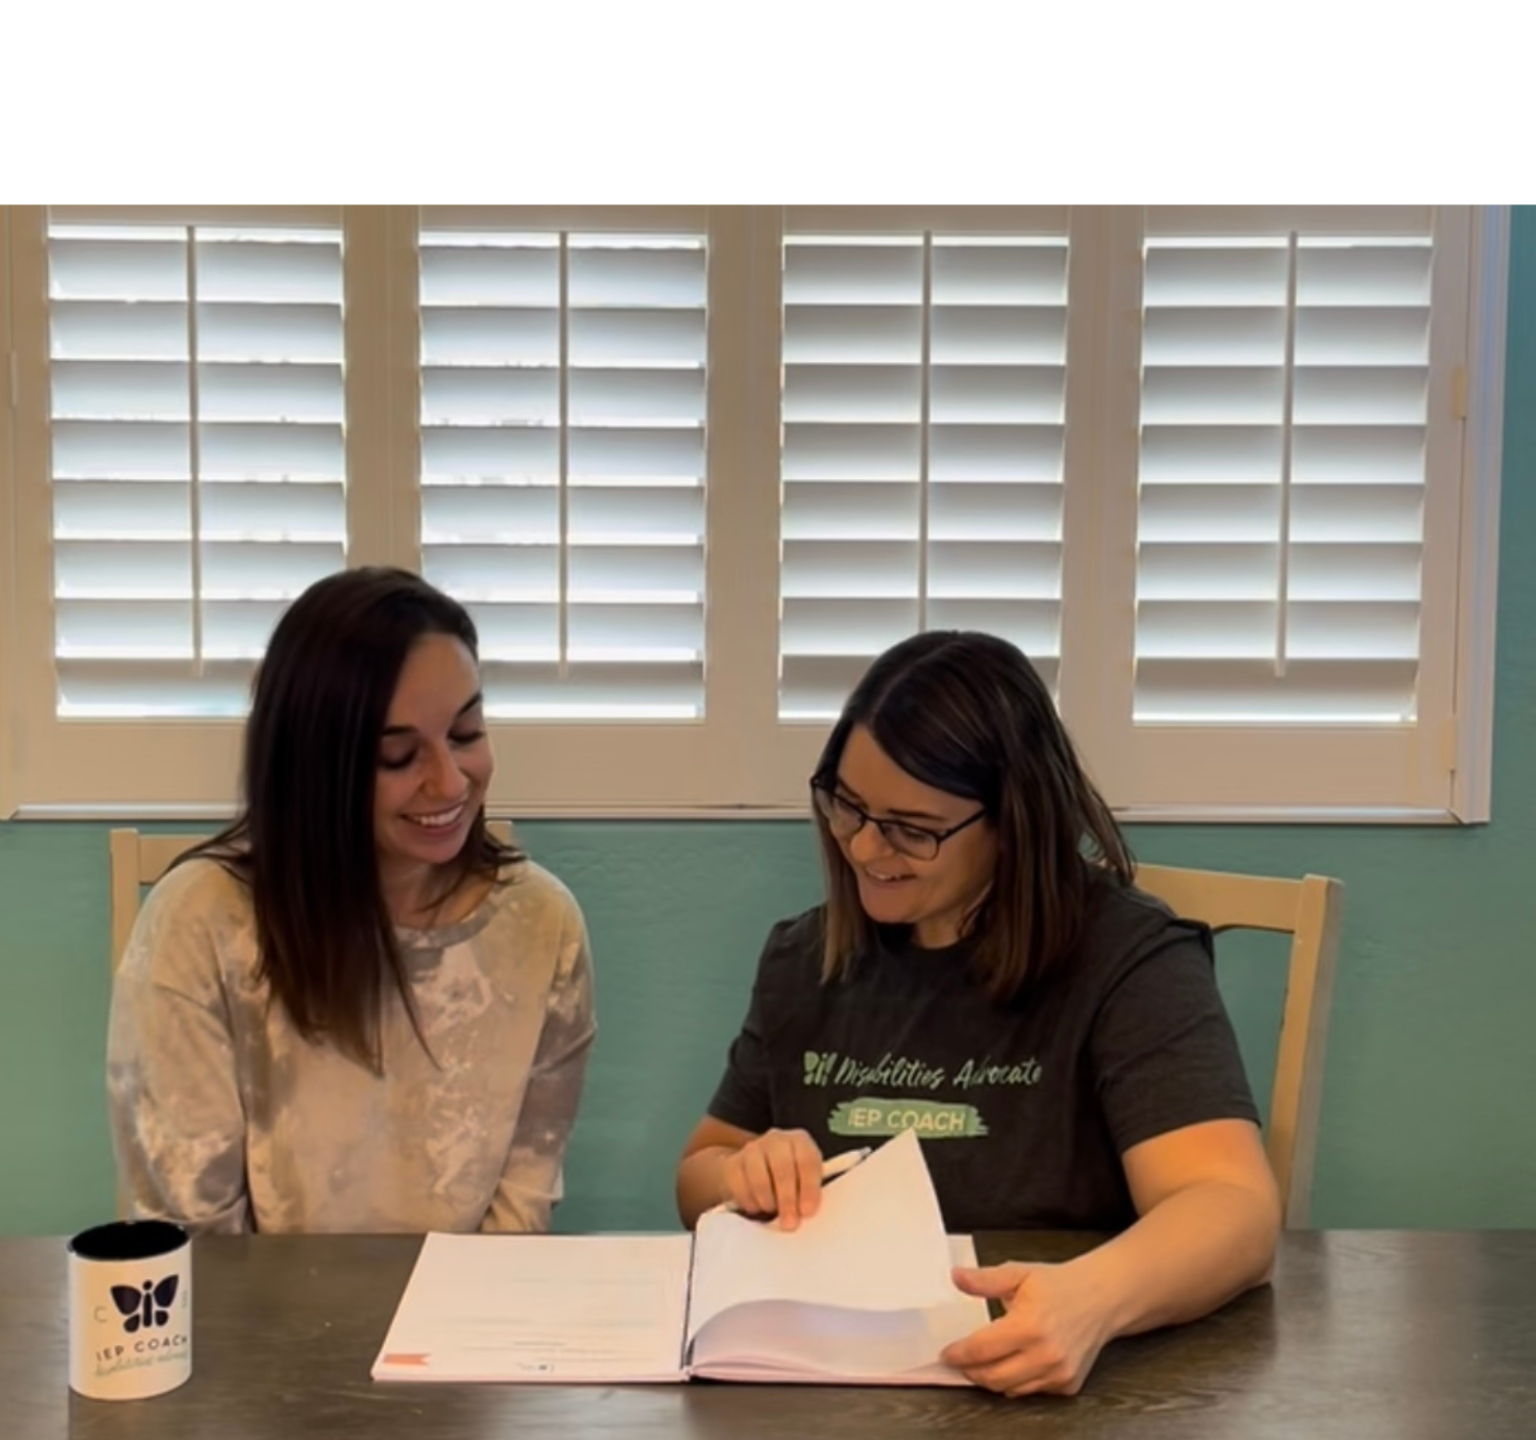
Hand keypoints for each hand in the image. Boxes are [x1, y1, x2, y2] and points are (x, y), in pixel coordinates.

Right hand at [718, 1128, 823, 1229]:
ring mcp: (752, 1149)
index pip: (807, 1160)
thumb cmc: (789, 1178)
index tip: (807, 1211)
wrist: (757, 1168)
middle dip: (787, 1199)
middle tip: (790, 1223)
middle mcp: (776, 1140)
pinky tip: (756, 1207)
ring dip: (767, 1202)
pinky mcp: (733, 1163)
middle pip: (782, 1168)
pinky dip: (749, 1202)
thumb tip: (805, 1212)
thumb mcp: (805, 1180)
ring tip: (772, 1210)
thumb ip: (808, 1193)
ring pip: (759, 1178)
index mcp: (800, 1142)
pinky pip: (739, 1186)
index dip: (809, 1188)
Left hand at [940, 1261, 1111, 1397]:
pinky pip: (1032, 1391)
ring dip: (991, 1379)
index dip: (958, 1354)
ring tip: (981, 1363)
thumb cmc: (1058, 1285)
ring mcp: (1059, 1373)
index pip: (981, 1350)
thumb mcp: (1019, 1273)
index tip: (946, 1353)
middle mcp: (1046, 1354)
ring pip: (1010, 1390)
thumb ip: (984, 1279)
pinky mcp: (1068, 1385)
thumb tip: (956, 1276)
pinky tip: (1012, 1364)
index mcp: (1029, 1325)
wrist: (1101, 1298)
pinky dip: (1016, 1382)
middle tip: (960, 1361)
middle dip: (970, 1371)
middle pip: (993, 1377)